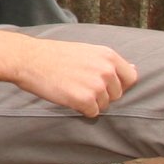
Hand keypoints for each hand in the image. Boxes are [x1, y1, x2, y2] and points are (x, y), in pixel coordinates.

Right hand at [9, 33, 138, 117]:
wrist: (28, 59)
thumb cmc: (54, 55)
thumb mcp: (86, 51)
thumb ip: (109, 62)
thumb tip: (134, 69)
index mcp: (109, 56)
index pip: (131, 77)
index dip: (119, 84)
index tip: (105, 85)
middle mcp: (107, 71)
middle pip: (117, 94)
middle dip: (102, 94)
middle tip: (79, 85)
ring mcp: (97, 86)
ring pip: (104, 105)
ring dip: (90, 102)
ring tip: (71, 89)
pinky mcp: (85, 100)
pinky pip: (92, 113)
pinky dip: (80, 109)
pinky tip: (67, 96)